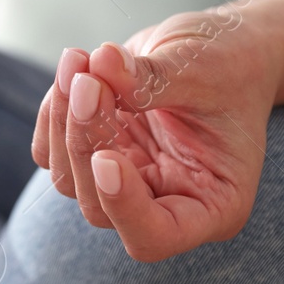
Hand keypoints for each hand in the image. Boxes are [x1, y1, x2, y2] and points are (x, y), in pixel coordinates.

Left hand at [31, 10, 280, 260]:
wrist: (222, 48)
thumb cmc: (230, 67)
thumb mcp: (204, 69)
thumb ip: (154, 78)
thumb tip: (99, 67)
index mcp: (212, 204)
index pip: (155, 236)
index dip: (123, 206)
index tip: (107, 157)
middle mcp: (163, 201)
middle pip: (98, 204)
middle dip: (85, 140)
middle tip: (88, 79)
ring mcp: (124, 182)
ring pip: (68, 178)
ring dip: (63, 117)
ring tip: (80, 60)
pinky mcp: (94, 155)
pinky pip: (52, 149)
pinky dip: (54, 109)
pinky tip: (78, 65)